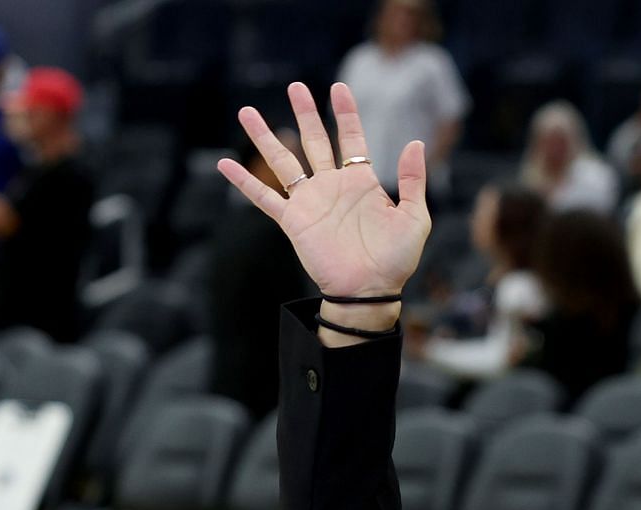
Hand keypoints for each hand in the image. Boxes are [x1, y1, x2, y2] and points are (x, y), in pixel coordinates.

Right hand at [217, 82, 429, 300]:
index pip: (350, 139)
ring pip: (283, 161)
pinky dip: (243, 181)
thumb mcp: (414, 217)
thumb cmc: (395, 260)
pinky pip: (264, 197)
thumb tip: (415, 143)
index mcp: (361, 183)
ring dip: (265, 136)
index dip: (345, 113)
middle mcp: (332, 187)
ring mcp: (310, 203)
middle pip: (314, 141)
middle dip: (304, 113)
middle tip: (295, 87)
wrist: (369, 291)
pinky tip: (225, 164)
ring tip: (247, 111)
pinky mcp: (293, 221)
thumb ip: (413, 181)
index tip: (338, 88)